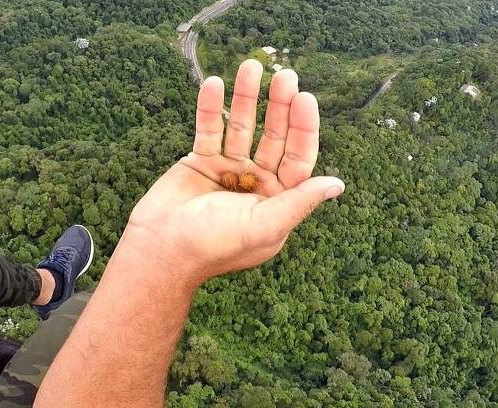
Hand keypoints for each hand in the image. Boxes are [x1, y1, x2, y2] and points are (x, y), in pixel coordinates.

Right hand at [126, 59, 344, 284]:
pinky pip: (208, 129)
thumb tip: (337, 185)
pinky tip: (214, 83)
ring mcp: (228, 171)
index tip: (304, 98)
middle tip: (284, 75)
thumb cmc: (214, 244)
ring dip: (245, 98)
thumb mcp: (264, 226)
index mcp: (276, 201)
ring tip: (250, 66)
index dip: (303, 128)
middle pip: (273, 137)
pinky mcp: (200, 162)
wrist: (160, 250)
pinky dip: (209, 107)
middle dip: (278, 106)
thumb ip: (299, 202)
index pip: (298, 158)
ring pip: (241, 127)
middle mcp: (256, 184)